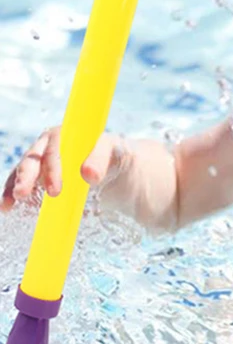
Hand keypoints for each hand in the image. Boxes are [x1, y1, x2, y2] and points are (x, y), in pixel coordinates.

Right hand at [1, 127, 127, 210]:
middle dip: (26, 178)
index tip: (54, 190)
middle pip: (32, 160)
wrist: (112, 169)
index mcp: (65, 135)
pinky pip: (20, 186)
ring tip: (7, 205)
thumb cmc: (111, 157)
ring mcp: (39, 162)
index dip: (52, 168)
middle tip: (23, 195)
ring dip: (13, 187)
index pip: (54, 149)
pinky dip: (12, 196)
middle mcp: (47, 146)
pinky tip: (7, 208)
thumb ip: (100, 162)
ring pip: (21, 172)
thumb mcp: (112, 155)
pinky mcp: (35, 178)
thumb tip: (89, 175)